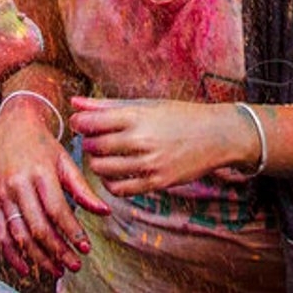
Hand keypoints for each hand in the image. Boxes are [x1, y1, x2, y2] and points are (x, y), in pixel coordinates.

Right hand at [0, 94, 109, 277]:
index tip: (86, 247)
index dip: (71, 231)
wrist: (12, 127)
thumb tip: (105, 211)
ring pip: (19, 235)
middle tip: (74, 265)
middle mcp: (19, 185)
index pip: (57, 210)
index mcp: (40, 173)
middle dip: (58, 250)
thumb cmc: (43, 145)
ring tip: (56, 270)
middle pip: (38, 227)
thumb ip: (83, 188)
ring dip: (38, 257)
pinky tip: (26, 269)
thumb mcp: (66, 160)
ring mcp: (2, 195)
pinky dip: (11, 255)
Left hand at [71, 97, 255, 197]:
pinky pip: (119, 189)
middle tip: (94, 139)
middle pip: (94, 146)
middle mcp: (141, 140)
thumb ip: (107, 105)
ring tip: (104, 155)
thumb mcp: (146, 104)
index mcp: (137, 115)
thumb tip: (75, 103)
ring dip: (96, 163)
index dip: (79, 123)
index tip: (81, 123)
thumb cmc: (180, 115)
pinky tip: (115, 173)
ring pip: (102, 169)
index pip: (91, 122)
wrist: (217, 135)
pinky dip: (110, 182)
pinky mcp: (156, 183)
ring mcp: (149, 163)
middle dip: (88, 143)